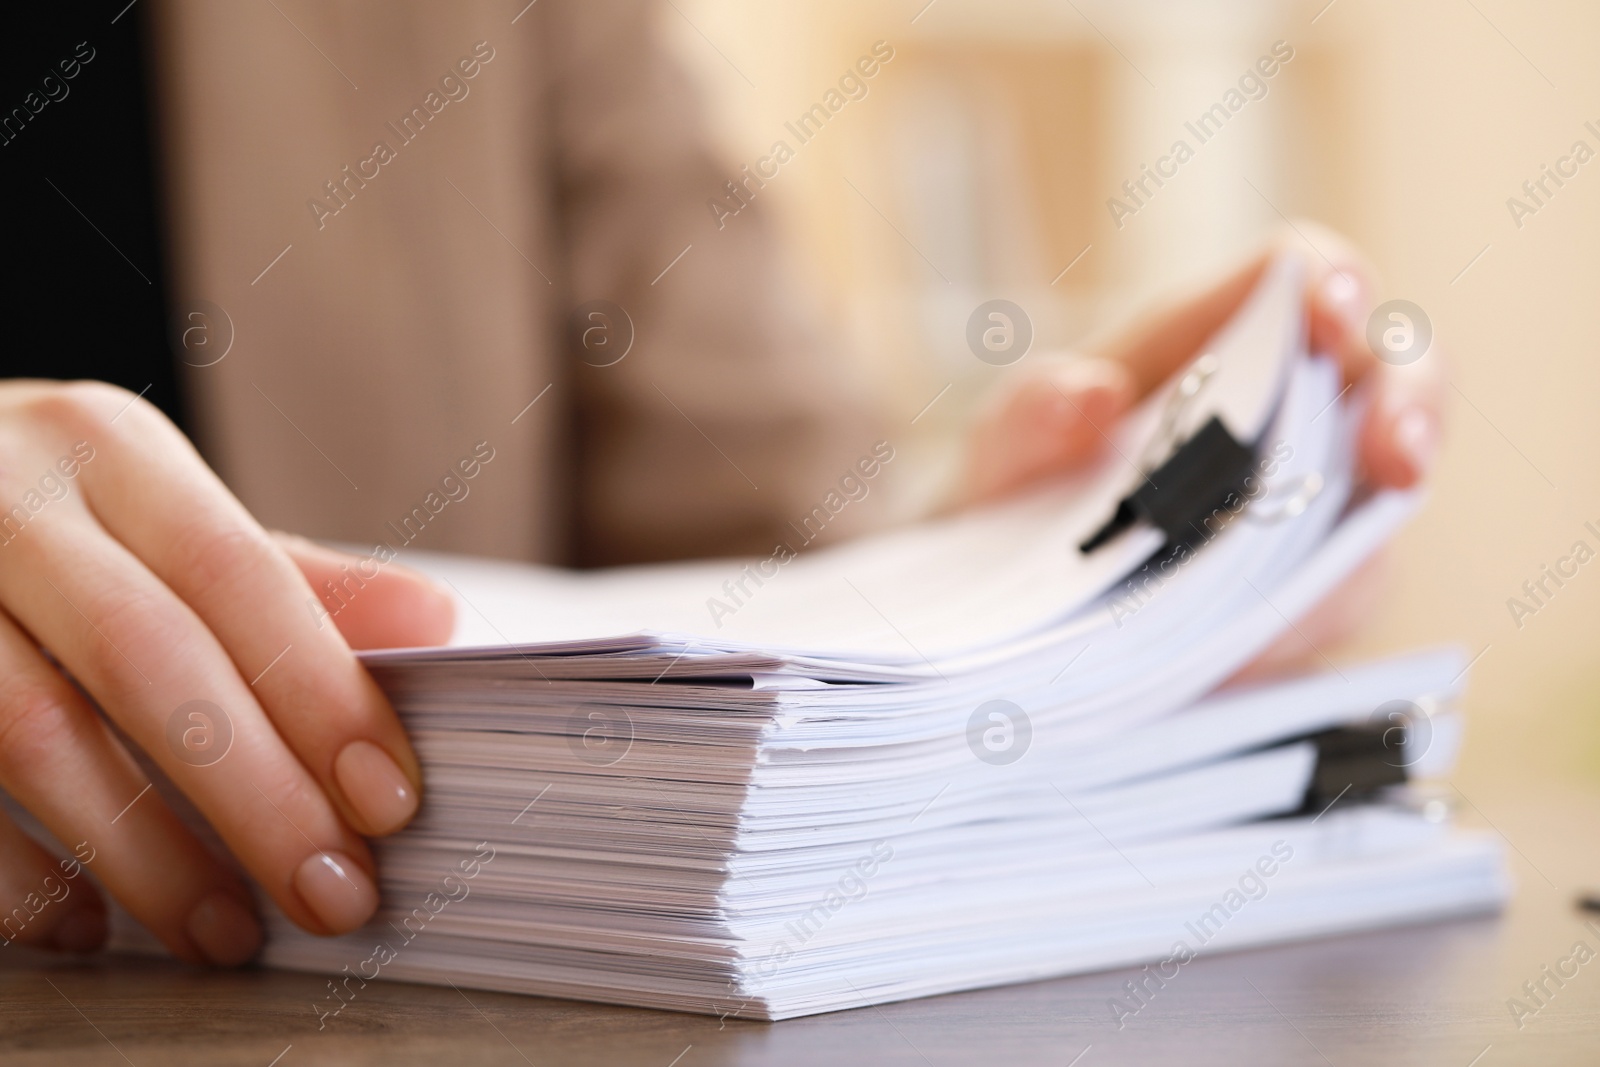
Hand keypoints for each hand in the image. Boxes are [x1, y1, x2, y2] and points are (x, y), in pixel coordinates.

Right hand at [0, 381, 452, 962]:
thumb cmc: (44, 516)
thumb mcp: (160, 514)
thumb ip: (291, 578)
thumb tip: (436, 622)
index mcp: (110, 451)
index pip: (240, 574)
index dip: (321, 692)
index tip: (390, 801)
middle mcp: (5, 502)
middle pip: (146, 657)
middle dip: (255, 793)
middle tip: (333, 894)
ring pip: (31, 734)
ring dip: (144, 853)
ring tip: (225, 932)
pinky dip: (16, 875)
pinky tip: (84, 927)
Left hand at [955, 224, 1442, 673]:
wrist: (999, 597)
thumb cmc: (1016, 491)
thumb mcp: (1002, 449)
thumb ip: (1029, 414)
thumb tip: (1090, 394)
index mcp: (1209, 340)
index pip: (1301, 275)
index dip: (1334, 284)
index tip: (1331, 317)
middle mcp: (1281, 408)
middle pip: (1391, 374)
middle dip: (1411, 407)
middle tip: (1395, 459)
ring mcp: (1307, 497)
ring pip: (1382, 499)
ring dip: (1359, 541)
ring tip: (1299, 587)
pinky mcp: (1306, 585)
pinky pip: (1335, 597)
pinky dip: (1303, 621)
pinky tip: (1250, 652)